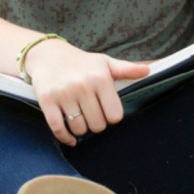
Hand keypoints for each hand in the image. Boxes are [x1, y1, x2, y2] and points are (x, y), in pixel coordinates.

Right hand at [23, 39, 150, 145]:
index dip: (112, 117)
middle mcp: (82, 85)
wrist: (49, 55)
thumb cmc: (82, 62)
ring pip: (79, 128)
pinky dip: (66, 138)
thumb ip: (126, 69)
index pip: (115, 115)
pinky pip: (58, 128)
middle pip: (97, 125)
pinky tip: (71, 138)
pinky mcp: (47, 100)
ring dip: (81, 129)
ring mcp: (63, 94)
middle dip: (97, 124)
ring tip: (81, 118)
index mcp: (100, 78)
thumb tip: (147, 71)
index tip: (107, 111)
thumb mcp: (104, 62)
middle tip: (93, 114)